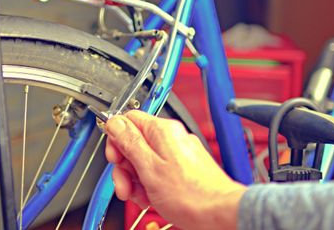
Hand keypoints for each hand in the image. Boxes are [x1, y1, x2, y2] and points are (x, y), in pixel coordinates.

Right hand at [105, 110, 246, 229]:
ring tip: (140, 195)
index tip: (115, 158)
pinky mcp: (183, 168)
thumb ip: (129, 142)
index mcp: (162, 131)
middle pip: (135, 142)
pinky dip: (150, 184)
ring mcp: (178, 153)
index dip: (116, 139)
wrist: (219, 214)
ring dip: (135, 179)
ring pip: (144, 159)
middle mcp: (172, 137)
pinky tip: (151, 197)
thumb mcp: (149, 168)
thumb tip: (114, 122)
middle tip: (126, 184)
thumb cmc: (190, 195)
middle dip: (125, 166)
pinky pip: (158, 171)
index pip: (128, 119)